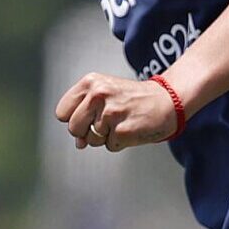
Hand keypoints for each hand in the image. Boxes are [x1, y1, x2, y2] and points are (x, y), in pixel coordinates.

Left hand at [53, 73, 177, 152]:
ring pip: (92, 140)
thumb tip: (79, 143)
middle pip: (73, 128)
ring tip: (121, 122)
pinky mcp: (122, 130)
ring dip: (105, 137)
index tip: (87, 117)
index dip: (73, 119)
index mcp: (91, 82)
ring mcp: (110, 113)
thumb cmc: (133, 99)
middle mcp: (98, 94)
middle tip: (106, 122)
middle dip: (86, 132)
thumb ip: (85, 114)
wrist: (167, 100)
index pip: (62, 112)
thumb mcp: (105, 94)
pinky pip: (110, 146)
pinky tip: (130, 128)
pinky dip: (120, 142)